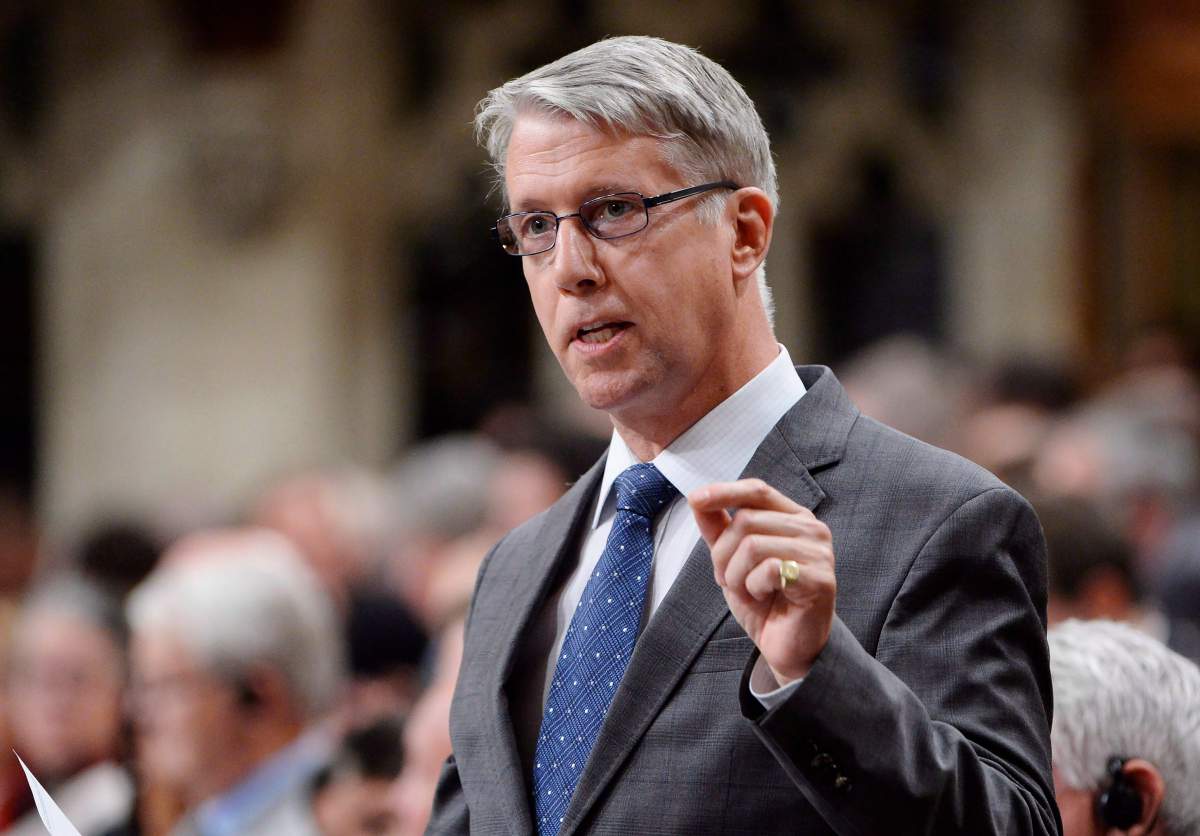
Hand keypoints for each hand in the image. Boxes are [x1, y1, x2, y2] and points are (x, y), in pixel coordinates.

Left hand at [688, 479, 835, 685]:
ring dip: (736, 574)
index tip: (695, 499)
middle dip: (723, 554)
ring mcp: (818, 552)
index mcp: (792, 517)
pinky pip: (768, 569)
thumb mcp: (732, 561)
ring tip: (746, 591)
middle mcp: (810, 528)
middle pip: (746, 520)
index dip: (724, 491)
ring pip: (752, 544)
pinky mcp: (820, 578)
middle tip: (727, 579)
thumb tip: (698, 499)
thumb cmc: (765, 602)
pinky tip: (763, 597)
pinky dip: (753, 587)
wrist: (788, 647)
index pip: (757, 490)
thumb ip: (718, 529)